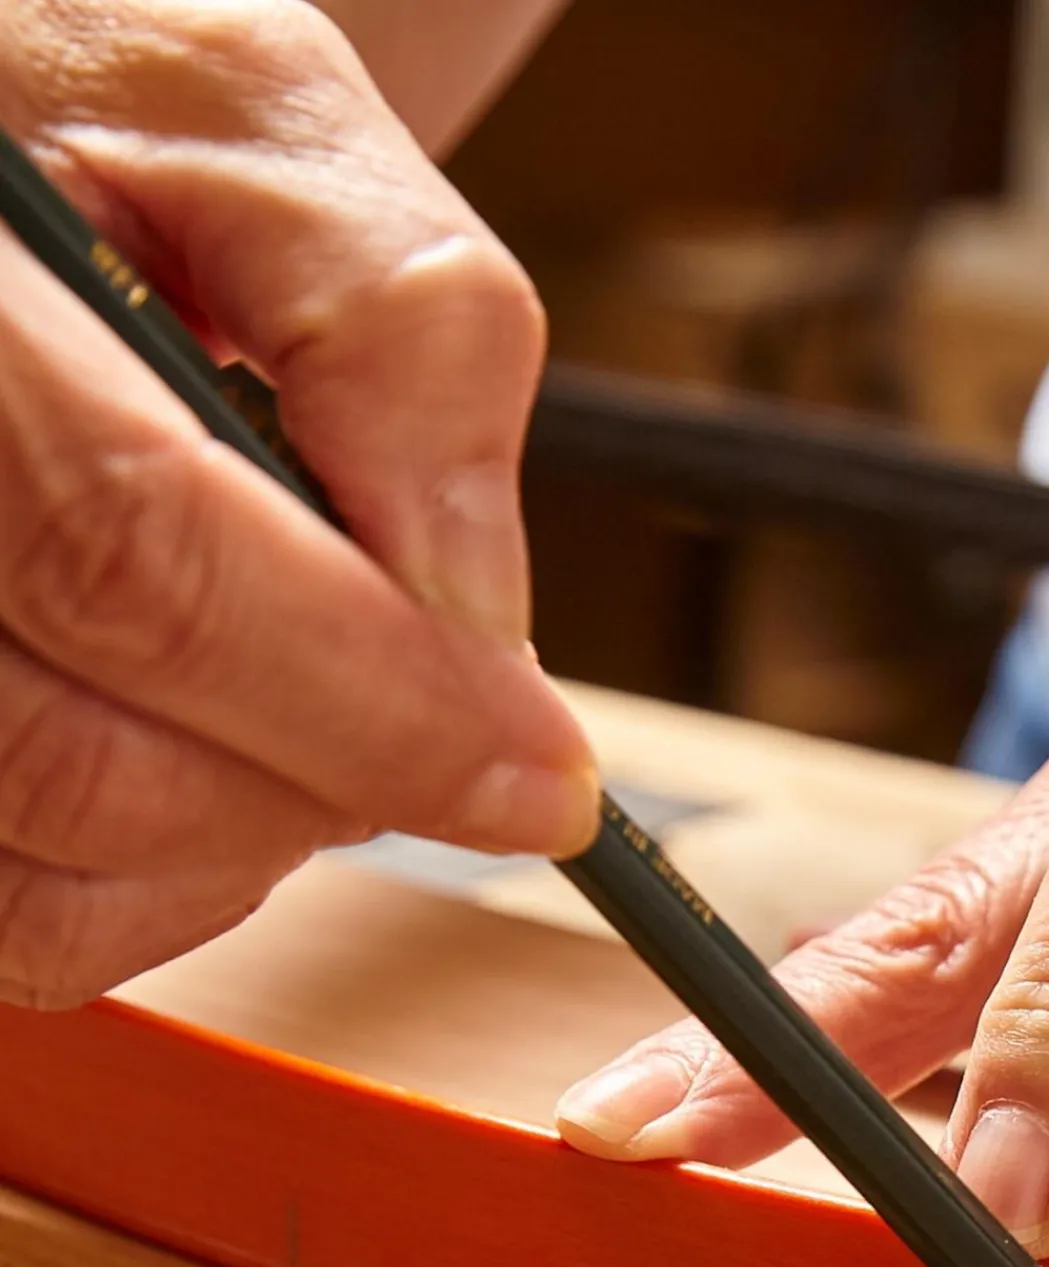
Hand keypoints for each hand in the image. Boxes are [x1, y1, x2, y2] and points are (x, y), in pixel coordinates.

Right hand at [0, 0, 593, 1009]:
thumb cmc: (80, 114)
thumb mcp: (262, 124)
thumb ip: (403, 340)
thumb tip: (477, 619)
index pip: (137, 560)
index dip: (371, 704)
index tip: (542, 775)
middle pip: (80, 763)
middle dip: (321, 784)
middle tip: (435, 728)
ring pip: (35, 879)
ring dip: (235, 848)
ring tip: (308, 710)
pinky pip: (6, 917)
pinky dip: (143, 890)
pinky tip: (204, 763)